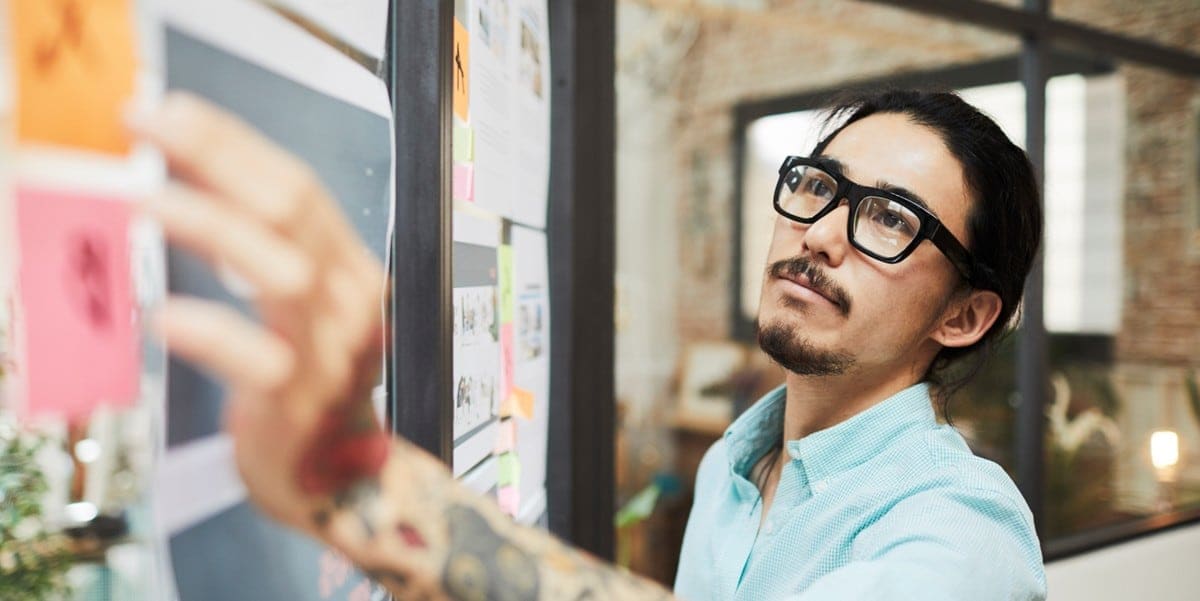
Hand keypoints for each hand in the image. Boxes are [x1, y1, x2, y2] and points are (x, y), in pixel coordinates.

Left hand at [132, 93, 389, 530]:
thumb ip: (258, 251)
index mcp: (348, 267)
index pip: (296, 184)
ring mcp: (332, 352)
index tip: (164, 111)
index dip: (229, 142)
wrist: (339, 479)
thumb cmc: (303, 385)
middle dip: (215, 156)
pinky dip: (211, 330)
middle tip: (144, 128)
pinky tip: (163, 316)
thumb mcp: (294, 307)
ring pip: (282, 272)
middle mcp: (349, 300)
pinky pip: (259, 359)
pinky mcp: (303, 404)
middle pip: (290, 208)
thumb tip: (187, 183)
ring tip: (145, 201)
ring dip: (211, 227)